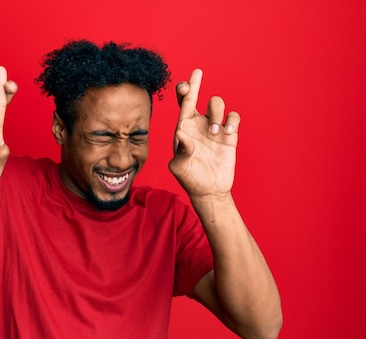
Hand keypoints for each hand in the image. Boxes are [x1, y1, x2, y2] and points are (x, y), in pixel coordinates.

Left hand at [168, 69, 239, 198]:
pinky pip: (233, 117)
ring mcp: (214, 128)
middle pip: (198, 97)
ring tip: (213, 132)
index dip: (183, 91)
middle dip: (196, 84)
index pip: (182, 105)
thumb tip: (182, 135)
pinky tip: (228, 131)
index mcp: (183, 128)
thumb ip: (181, 151)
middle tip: (197, 74)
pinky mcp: (229, 134)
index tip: (184, 83)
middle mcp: (198, 124)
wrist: (209, 189)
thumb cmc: (190, 178)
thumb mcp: (180, 167)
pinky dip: (232, 119)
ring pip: (217, 104)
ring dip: (216, 113)